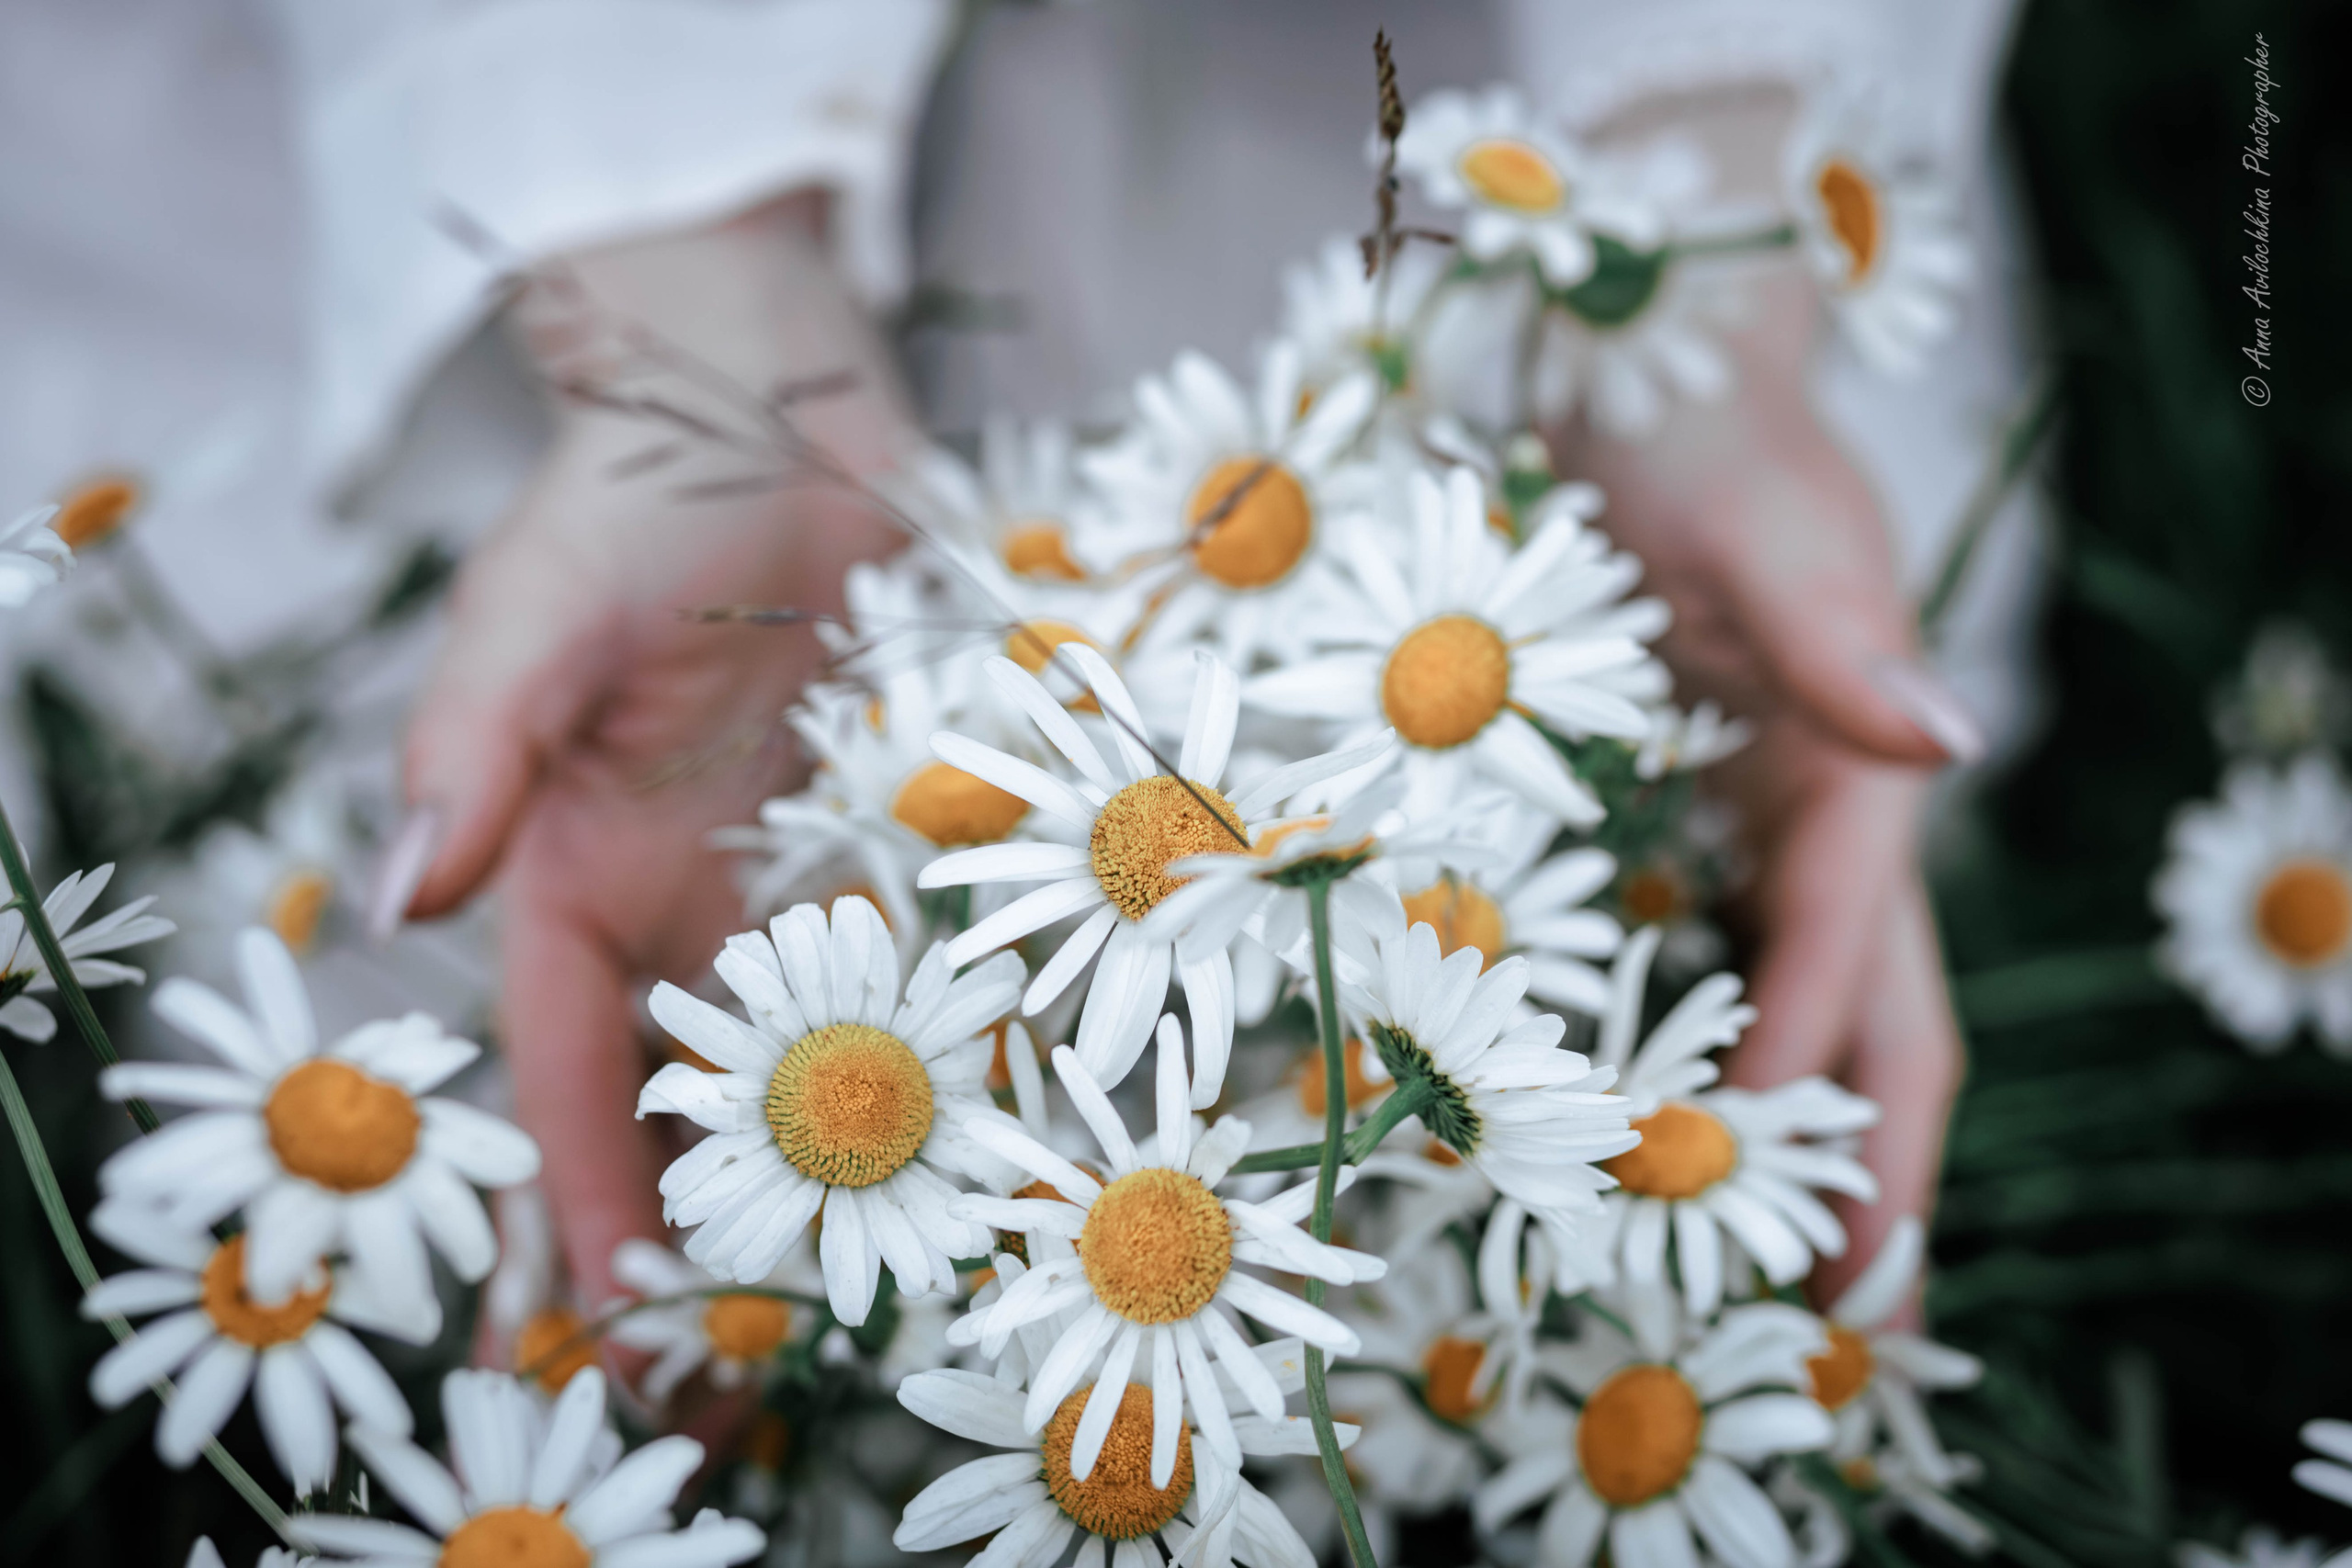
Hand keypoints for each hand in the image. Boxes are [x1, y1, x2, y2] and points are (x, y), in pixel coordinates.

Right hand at [389, 196, 906, 1307]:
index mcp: (578, 878)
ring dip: (860, 1164)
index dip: (589, 1183)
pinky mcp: (907, 831)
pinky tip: (1023, 1116)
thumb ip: (474, 745)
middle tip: (753, 1362)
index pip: (576, 1064)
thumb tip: (404, 889)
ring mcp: (808, 876)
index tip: (617, 1302)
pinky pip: (940, 950)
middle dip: (725, 1222)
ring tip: (904, 1286)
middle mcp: (696, 904)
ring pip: (832, 1050)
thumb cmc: (628, 500)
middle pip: (706, 1095)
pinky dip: (970, 1033)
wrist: (774, 411)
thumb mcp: (533, 615)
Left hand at [1556, 259, 1974, 1313]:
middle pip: (1875, 1032)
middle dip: (1871, 1182)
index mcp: (1859, 781)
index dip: (1805, 1076)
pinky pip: (1717, 978)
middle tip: (1846, 1340)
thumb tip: (1945, 739)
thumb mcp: (1772, 525)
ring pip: (1805, 1030)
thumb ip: (1845, 634)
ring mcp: (1762, 841)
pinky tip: (1660, 1148)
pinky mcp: (1696, 832)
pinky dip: (1708, 1075)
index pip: (1843, 957)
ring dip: (1799, 1160)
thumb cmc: (1710, 442)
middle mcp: (1826, 830)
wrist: (1649, 389)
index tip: (1745, 1199)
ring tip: (1769, 1302)